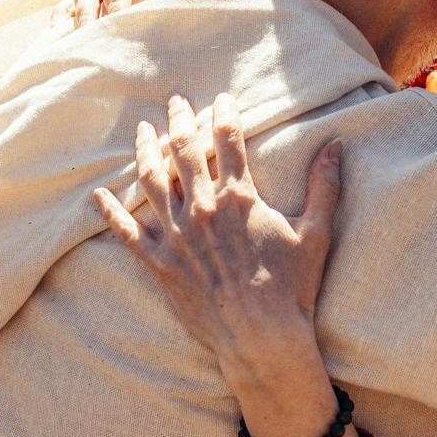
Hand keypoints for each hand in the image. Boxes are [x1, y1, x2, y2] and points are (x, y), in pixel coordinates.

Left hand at [93, 93, 344, 436]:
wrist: (261, 338)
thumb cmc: (292, 289)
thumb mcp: (315, 233)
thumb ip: (324, 186)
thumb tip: (336, 146)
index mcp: (239, 196)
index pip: (228, 139)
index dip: (225, 113)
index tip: (223, 98)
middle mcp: (202, 208)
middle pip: (183, 149)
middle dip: (179, 119)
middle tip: (176, 101)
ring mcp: (177, 235)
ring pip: (151, 180)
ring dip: (145, 150)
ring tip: (141, 130)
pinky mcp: (161, 263)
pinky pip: (128, 232)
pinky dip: (112, 211)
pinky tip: (100, 194)